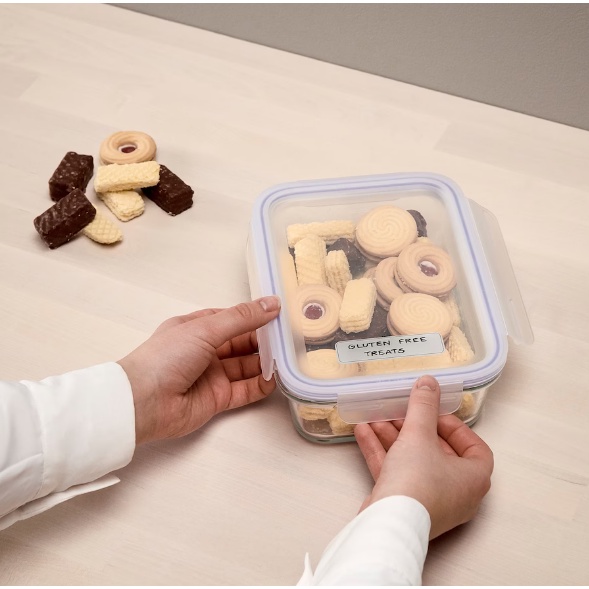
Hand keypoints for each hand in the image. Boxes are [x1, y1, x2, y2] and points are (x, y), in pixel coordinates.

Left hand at [118, 296, 280, 444]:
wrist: (143, 403)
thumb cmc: (165, 358)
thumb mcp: (205, 329)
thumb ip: (242, 318)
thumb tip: (272, 304)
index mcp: (197, 328)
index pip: (232, 319)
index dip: (255, 316)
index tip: (280, 313)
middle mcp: (205, 350)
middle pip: (242, 343)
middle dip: (264, 340)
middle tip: (290, 336)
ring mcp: (211, 375)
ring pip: (246, 366)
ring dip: (265, 362)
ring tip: (289, 357)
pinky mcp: (216, 399)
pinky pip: (244, 390)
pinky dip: (260, 385)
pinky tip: (276, 379)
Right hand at [354, 375, 493, 538]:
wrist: (389, 523)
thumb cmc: (417, 481)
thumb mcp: (419, 433)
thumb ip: (423, 405)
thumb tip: (429, 382)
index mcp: (473, 477)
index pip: (474, 447)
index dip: (454, 426)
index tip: (434, 412)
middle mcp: (456, 492)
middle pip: (437, 451)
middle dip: (414, 426)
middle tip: (400, 410)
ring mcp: (429, 500)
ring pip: (413, 460)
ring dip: (394, 436)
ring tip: (376, 416)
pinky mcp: (404, 505)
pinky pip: (396, 472)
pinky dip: (381, 452)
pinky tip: (363, 432)